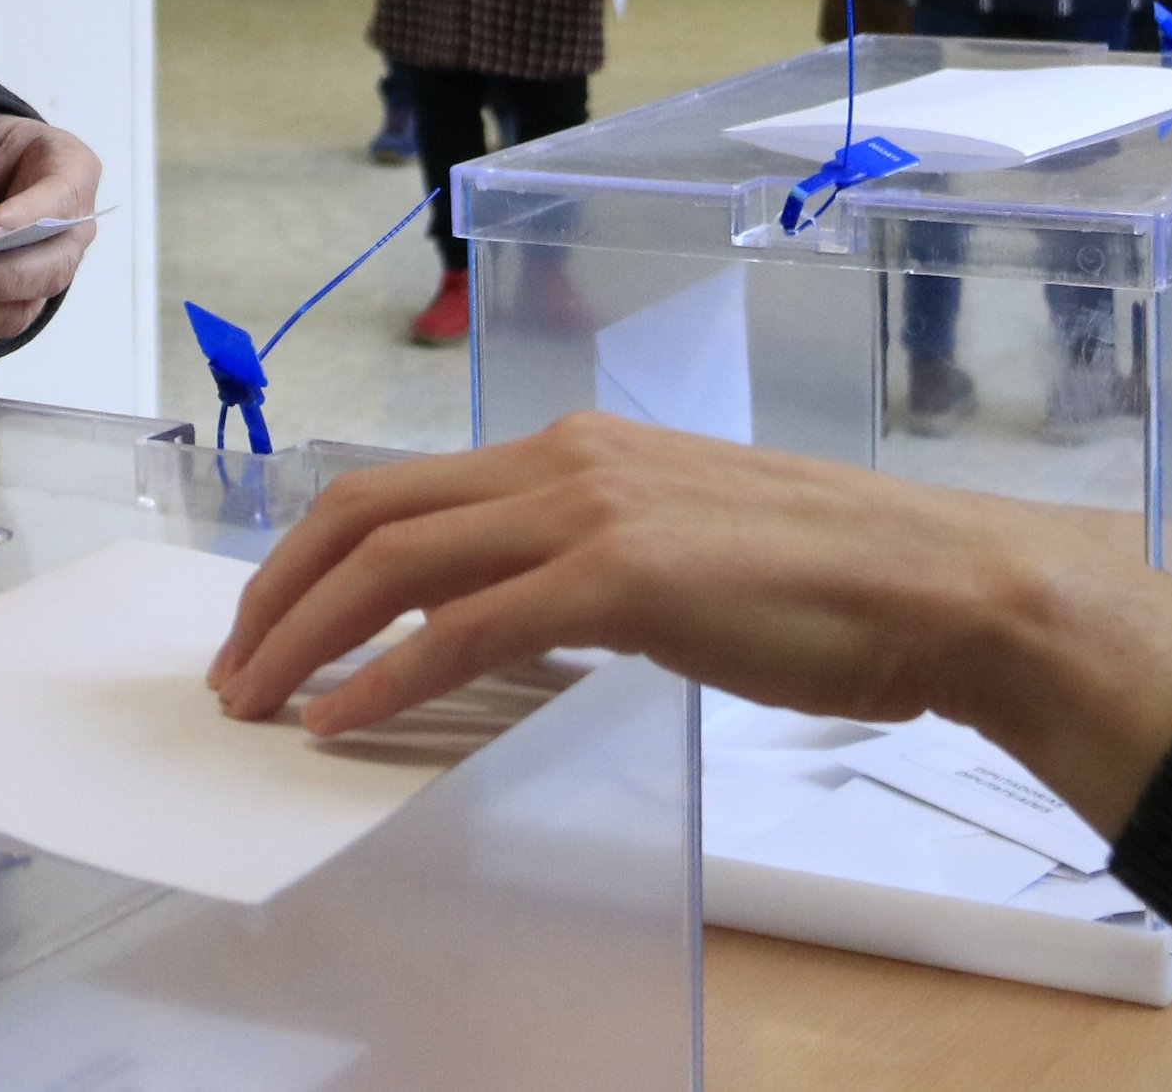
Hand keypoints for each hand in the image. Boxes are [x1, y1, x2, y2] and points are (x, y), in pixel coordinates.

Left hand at [205, 414, 1171, 841]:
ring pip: (397, 562)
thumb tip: (513, 616)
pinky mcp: (623, 578)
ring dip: (307, 635)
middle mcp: (565, 460)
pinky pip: (466, 630)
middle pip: (366, 511)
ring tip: (258, 701)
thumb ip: (588, 562)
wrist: (938, 585)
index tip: (272, 620)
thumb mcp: (680, 547)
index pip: (399, 487)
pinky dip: (386, 676)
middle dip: (278, 591)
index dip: (315, 554)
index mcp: (574, 449)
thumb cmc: (827, 584)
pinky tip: (341, 722)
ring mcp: (591, 512)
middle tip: (233, 669)